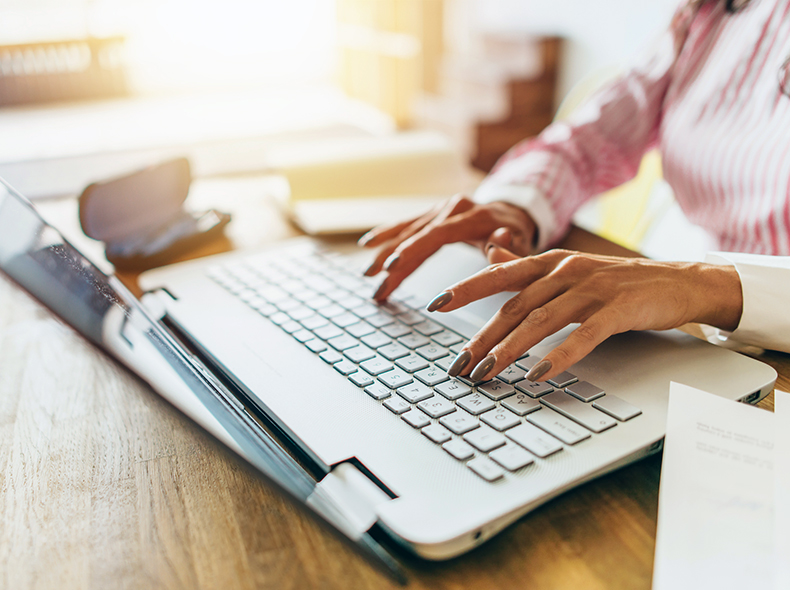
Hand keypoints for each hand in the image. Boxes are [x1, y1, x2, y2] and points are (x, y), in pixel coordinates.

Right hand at [358, 195, 536, 300]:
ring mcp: (441, 209)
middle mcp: (453, 208)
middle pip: (416, 234)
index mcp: (473, 216)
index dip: (413, 249)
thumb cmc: (519, 234)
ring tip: (368, 273)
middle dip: (393, 258)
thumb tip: (499, 241)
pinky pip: (407, 224)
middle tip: (375, 281)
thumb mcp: (523, 246)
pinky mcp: (434, 213)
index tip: (393, 265)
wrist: (517, 211)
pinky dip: (387, 234)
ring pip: (407, 230)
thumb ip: (512, 249)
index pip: (437, 233)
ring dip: (384, 250)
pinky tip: (368, 245)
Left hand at [429, 246, 743, 382]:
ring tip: (487, 373)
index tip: (435, 303)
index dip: (466, 287)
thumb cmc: (618, 280)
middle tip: (459, 364)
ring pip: (541, 320)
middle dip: (482, 336)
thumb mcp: (568, 268)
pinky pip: (583, 335)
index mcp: (551, 262)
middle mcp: (566, 271)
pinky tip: (538, 374)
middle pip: (514, 304)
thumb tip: (490, 255)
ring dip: (510, 349)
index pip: (499, 274)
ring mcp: (592, 288)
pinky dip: (559, 355)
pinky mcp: (617, 309)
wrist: (678, 281)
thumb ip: (526, 265)